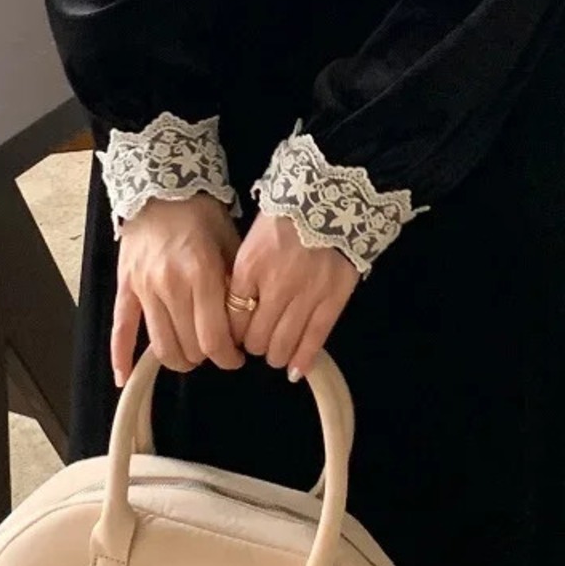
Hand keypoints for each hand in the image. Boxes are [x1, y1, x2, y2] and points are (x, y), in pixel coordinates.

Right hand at [112, 193, 243, 386]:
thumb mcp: (231, 244)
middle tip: (217, 350)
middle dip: (208, 357)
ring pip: (161, 345)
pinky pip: (120, 329)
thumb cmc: (201, 213)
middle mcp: (170, 285)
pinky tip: (124, 378)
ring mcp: (144, 288)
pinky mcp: (126, 288)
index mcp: (201, 274)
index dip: (228, 357)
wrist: (161, 186)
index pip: (214, 337)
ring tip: (192, 354)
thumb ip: (236, 284)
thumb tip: (245, 323)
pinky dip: (120, 357)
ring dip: (179, 359)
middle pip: (189, 347)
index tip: (237, 357)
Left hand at [228, 214, 359, 382]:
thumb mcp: (253, 235)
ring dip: (274, 354)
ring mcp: (307, 294)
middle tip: (254, 341)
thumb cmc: (289, 211)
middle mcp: (275, 284)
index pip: (231, 315)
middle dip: (251, 344)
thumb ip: (243, 270)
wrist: (334, 194)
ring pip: (282, 344)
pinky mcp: (333, 299)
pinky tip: (294, 371)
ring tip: (274, 352)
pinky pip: (315, 340)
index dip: (230, 331)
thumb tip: (233, 304)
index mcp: (250, 265)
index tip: (232, 333)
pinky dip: (302, 360)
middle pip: (254, 336)